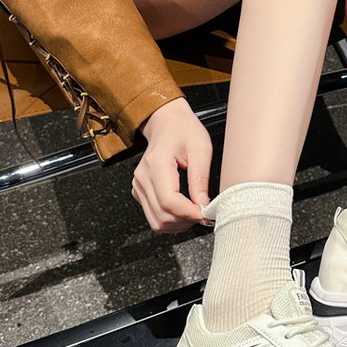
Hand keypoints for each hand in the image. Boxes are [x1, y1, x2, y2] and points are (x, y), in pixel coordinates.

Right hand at [132, 97, 211, 232]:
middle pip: (162, 215)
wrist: (166, 122)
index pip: (170, 202)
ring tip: (196, 213)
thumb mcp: (201, 149)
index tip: (207, 214)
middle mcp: (143, 177)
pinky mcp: (140, 191)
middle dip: (186, 221)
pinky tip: (185, 211)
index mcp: (156, 164)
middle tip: (205, 214)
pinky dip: (171, 220)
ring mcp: (139, 185)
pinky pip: (154, 216)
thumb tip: (203, 205)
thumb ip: (201, 179)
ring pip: (156, 221)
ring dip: (178, 224)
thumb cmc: (184, 130)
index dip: (190, 213)